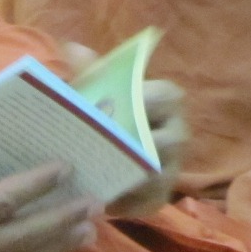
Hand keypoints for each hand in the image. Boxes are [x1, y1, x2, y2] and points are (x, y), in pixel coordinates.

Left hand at [59, 41, 189, 217]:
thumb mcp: (99, 88)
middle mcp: (179, 134)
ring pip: (155, 176)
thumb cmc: (110, 111)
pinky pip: (145, 203)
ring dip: (126, 177)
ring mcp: (173, 169)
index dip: (144, 101)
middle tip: (97, 148)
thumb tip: (72, 48)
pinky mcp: (160, 198)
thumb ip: (89, 71)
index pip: (165, 96)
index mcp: (168, 100)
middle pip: (166, 141)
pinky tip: (96, 200)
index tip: (116, 108)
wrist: (116, 144)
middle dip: (132, 145)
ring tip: (93, 176)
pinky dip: (122, 203)